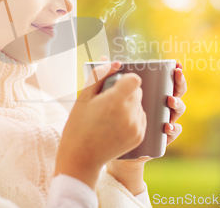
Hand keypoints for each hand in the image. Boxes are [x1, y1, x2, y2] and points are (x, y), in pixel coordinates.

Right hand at [55, 60, 146, 189]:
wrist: (81, 157)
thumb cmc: (79, 125)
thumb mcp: (84, 97)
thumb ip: (99, 76)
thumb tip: (115, 63)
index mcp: (114, 101)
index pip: (135, 80)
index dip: (125, 80)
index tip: (114, 86)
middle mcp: (129, 114)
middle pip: (138, 92)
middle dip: (126, 93)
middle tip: (109, 103)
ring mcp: (135, 126)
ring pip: (140, 105)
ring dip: (130, 106)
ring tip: (111, 117)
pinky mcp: (139, 136)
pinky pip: (141, 118)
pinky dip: (132, 118)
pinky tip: (116, 126)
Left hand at [106, 61, 186, 194]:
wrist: (112, 148)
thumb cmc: (111, 118)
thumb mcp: (109, 96)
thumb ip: (108, 77)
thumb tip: (104, 57)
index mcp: (153, 94)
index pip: (168, 81)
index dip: (174, 72)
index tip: (175, 64)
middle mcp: (161, 107)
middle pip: (176, 92)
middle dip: (179, 82)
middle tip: (177, 74)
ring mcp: (164, 121)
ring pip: (177, 111)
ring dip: (177, 104)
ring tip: (169, 100)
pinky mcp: (162, 138)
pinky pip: (173, 133)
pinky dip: (173, 129)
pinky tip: (166, 126)